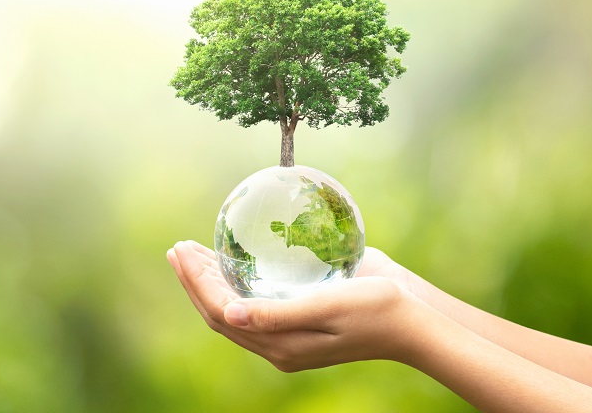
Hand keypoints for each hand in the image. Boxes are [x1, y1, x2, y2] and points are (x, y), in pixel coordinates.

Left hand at [167, 241, 423, 371]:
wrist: (413, 320)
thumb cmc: (376, 308)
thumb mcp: (328, 307)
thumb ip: (278, 313)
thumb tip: (228, 312)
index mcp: (280, 345)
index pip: (221, 312)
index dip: (196, 283)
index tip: (182, 251)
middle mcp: (278, 343)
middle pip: (221, 312)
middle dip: (195, 281)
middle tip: (178, 248)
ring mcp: (287, 334)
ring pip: (234, 309)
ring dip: (210, 282)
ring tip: (193, 253)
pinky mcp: (298, 319)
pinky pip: (254, 304)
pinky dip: (234, 284)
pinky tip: (232, 264)